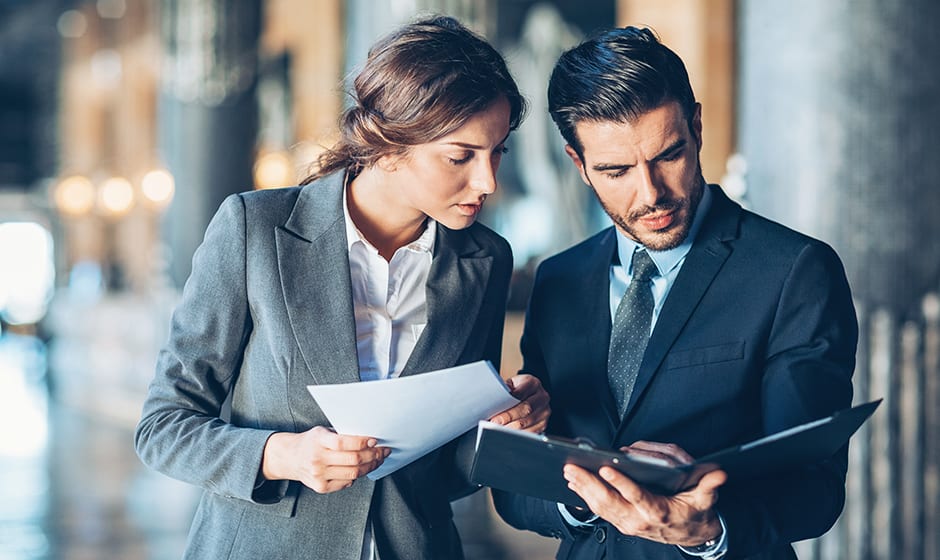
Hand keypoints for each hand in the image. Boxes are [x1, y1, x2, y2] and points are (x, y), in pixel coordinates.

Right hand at [261, 426, 389, 493]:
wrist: (289, 458)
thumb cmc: (311, 442)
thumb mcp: (322, 432)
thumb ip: (342, 435)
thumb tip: (369, 439)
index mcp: (319, 441)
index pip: (344, 443)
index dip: (363, 443)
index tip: (375, 441)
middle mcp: (318, 459)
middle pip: (353, 460)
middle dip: (373, 455)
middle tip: (383, 451)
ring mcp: (319, 475)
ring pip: (353, 473)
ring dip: (370, 467)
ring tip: (377, 460)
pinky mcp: (321, 487)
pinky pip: (346, 483)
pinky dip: (357, 476)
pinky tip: (361, 469)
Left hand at [488, 373, 550, 432]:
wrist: (530, 396)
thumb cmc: (518, 390)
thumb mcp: (512, 384)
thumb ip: (506, 389)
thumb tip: (496, 397)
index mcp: (533, 384)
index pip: (521, 393)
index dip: (509, 401)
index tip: (497, 408)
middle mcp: (542, 397)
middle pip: (526, 408)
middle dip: (509, 416)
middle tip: (496, 421)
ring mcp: (544, 412)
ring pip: (527, 422)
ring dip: (511, 427)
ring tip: (499, 428)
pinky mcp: (543, 424)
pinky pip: (530, 431)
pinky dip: (517, 433)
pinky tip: (507, 432)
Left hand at [563, 442, 725, 546]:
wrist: (691, 535)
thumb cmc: (695, 512)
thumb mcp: (706, 499)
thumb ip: (709, 486)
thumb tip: (718, 474)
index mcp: (658, 512)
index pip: (637, 496)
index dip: (621, 483)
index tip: (607, 468)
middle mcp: (639, 520)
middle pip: (610, 502)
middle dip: (589, 484)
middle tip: (572, 468)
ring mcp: (628, 523)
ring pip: (600, 507)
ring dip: (582, 489)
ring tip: (569, 472)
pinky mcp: (621, 522)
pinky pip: (599, 510)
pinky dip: (585, 496)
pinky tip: (574, 483)